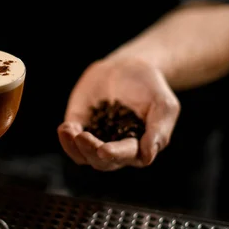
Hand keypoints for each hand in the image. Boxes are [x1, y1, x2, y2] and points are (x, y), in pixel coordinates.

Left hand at [58, 56, 179, 170]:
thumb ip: (159, 130)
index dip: (115, 154)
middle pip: (102, 161)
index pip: (127, 155)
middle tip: (83, 137)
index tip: (104, 150)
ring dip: (74, 147)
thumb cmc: (151, 87)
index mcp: (139, 147)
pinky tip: (64, 128)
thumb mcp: (164, 104)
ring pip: (83, 155)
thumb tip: (147, 156)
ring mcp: (96, 139)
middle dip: (91, 151)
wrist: (129, 67)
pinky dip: (66, 138)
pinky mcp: (80, 127)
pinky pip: (70, 141)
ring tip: (69, 131)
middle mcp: (116, 148)